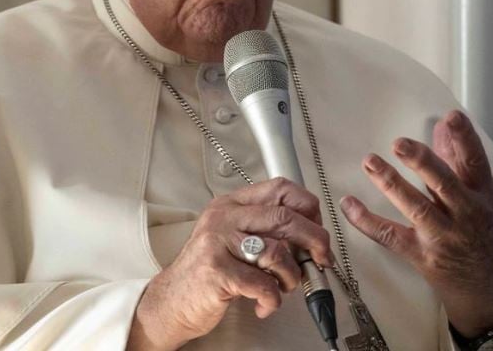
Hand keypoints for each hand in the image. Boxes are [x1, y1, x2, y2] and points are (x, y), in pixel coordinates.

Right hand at [127, 178, 333, 350]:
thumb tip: (311, 237)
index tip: (317, 226)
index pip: (280, 188)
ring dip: (292, 276)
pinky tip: (266, 304)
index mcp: (232, 204)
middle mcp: (224, 217)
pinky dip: (273, 299)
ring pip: (277, 252)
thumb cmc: (207, 271)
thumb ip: (265, 230)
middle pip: (284, 217)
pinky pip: (263, 284)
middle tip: (322, 258)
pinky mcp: (217, 272)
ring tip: (284, 287)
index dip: (307, 206)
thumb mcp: (234, 239)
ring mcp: (218, 242)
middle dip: (314, 239)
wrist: (170, 300)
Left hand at [340, 110, 492, 338]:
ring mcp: (443, 237)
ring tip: (370, 162)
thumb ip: (458, 160)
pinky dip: (367, 221)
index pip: (475, 163)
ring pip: (416, 208)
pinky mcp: (422, 256)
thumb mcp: (482, 196)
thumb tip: (442, 125)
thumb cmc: (485, 235)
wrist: (491, 290)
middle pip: (444, 184)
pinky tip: (349, 204)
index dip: (466, 139)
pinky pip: (390, 236)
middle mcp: (466, 216)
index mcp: (482, 196)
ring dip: (391, 184)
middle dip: (422, 162)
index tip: (453, 117)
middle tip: (400, 143)